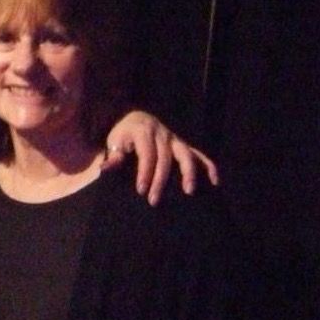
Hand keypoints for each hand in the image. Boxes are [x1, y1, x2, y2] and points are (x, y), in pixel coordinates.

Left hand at [102, 111, 219, 205]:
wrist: (135, 118)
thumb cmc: (122, 135)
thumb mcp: (113, 142)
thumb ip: (113, 156)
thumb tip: (104, 169)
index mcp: (143, 132)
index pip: (146, 155)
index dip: (144, 173)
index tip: (141, 190)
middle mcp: (161, 134)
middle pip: (164, 159)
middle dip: (160, 180)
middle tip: (154, 200)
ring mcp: (175, 139)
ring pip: (185, 155)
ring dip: (188, 173)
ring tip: (189, 192)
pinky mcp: (183, 145)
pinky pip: (199, 155)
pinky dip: (208, 166)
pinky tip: (214, 181)